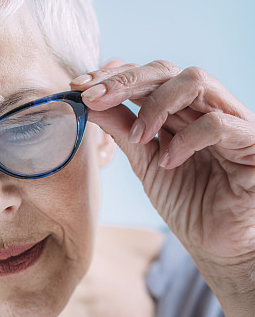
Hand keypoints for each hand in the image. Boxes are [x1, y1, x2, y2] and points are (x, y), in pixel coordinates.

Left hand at [70, 60, 254, 298]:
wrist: (217, 245)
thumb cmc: (188, 205)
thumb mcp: (147, 165)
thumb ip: (124, 132)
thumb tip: (89, 104)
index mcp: (182, 110)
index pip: (149, 77)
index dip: (114, 77)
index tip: (79, 87)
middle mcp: (207, 107)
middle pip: (167, 70)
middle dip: (125, 81)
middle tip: (92, 97)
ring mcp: (232, 119)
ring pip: (195, 81)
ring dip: (156, 105)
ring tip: (138, 137)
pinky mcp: (251, 142)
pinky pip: (218, 124)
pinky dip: (187, 140)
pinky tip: (168, 162)